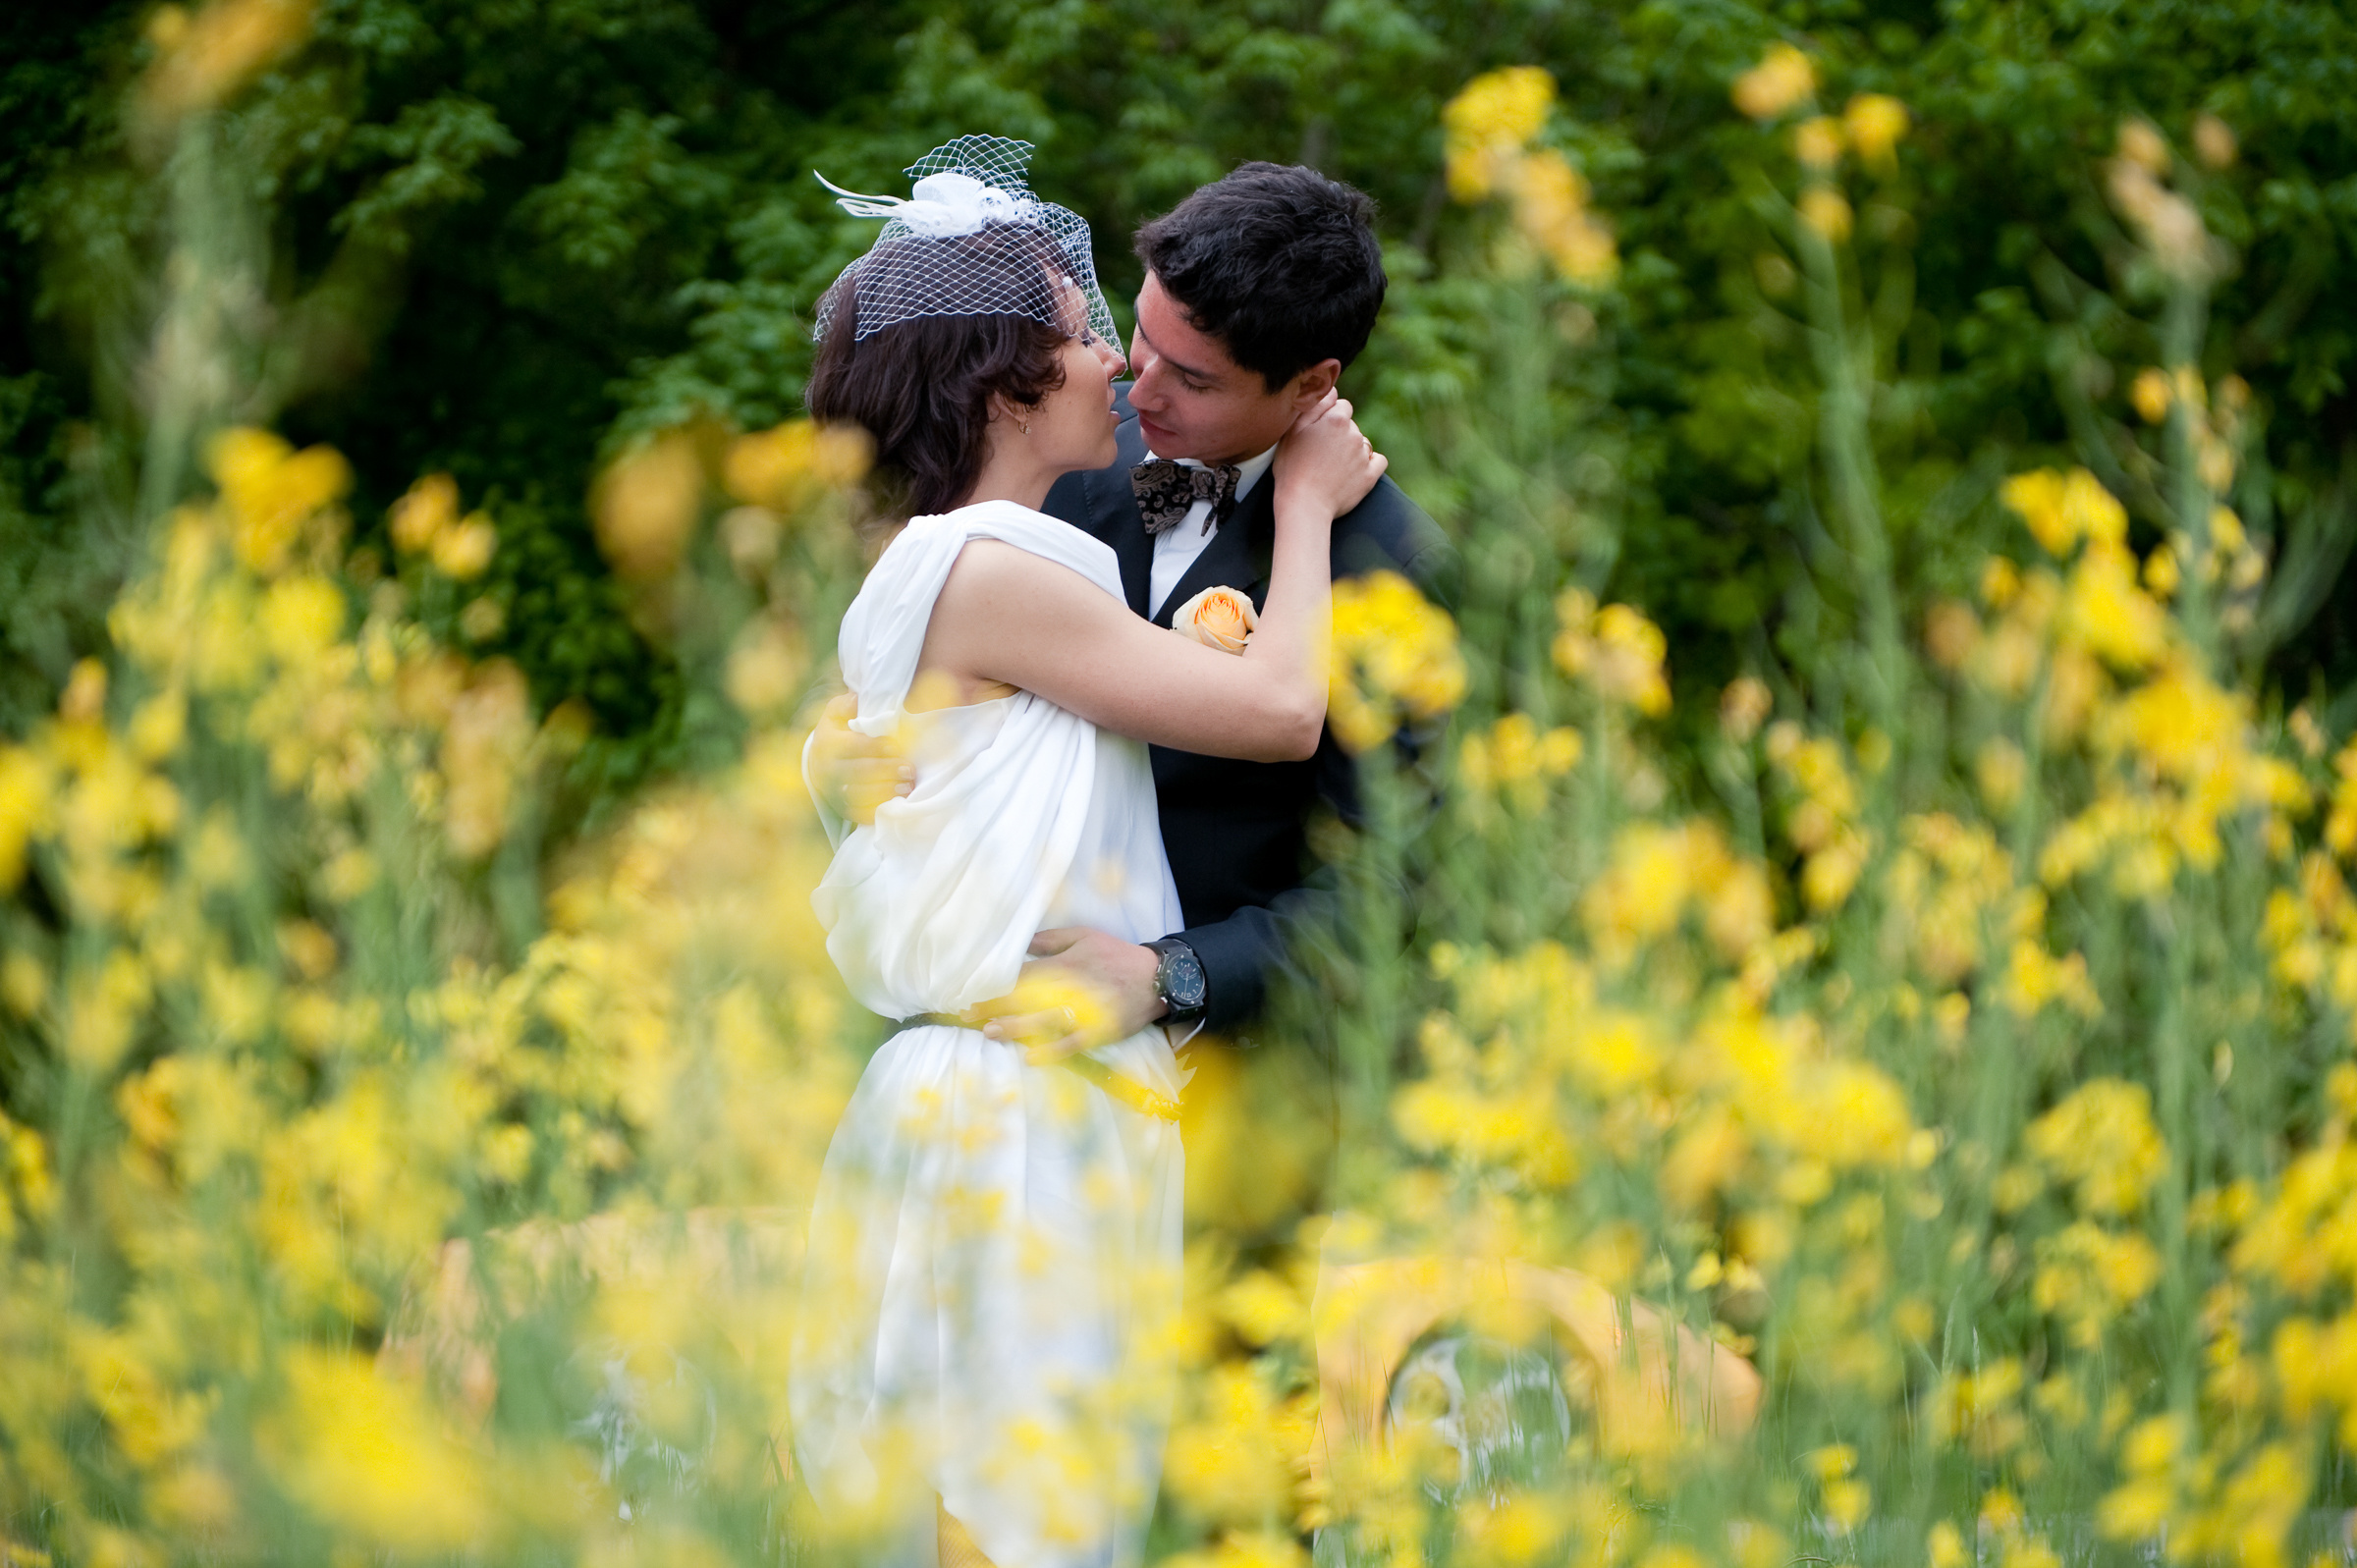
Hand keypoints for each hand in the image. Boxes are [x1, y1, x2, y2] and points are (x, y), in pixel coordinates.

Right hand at [808, 692, 911, 824]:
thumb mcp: (837, 713)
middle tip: (910, 770)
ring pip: (859, 795)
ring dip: (886, 792)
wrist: (818, 763)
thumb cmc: (837, 732)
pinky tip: (895, 803)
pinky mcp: (842, 808)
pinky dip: (878, 810)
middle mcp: (827, 770)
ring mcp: (833, 792)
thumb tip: (858, 697)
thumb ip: (848, 704)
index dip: (876, 747)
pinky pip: (859, 813)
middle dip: (887, 771)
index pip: (853, 746)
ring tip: (907, 787)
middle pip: (859, 773)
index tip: (897, 747)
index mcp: (828, 744)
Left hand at [975, 927, 1164, 1063]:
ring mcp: (1085, 1013)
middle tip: (967, 1017)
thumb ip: (1050, 939)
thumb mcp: (1083, 936)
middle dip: (995, 1008)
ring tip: (990, 1033)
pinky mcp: (1099, 1031)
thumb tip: (1021, 943)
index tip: (971, 994)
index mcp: (1064, 965)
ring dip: (1015, 1028)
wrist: (1157, 977)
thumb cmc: (1116, 955)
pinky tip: (1030, 1056)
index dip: (995, 986)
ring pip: (1044, 1022)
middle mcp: (1070, 989)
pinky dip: (1051, 1051)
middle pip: (1026, 1000)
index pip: (1022, 977)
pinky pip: (1072, 1044)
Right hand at [1272, 391, 1386, 526]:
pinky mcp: (1370, 476)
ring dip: (1352, 450)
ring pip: (1363, 443)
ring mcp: (1364, 455)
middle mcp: (1354, 434)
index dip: (1329, 418)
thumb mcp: (1293, 431)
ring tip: (1333, 467)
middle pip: (1351, 425)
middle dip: (1339, 434)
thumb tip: (1332, 391)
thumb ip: (1315, 406)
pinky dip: (1370, 463)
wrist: (1304, 504)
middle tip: (1320, 453)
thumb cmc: (1292, 468)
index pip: (1341, 405)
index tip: (1317, 433)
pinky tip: (1355, 471)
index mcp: (1336, 419)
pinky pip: (1379, 461)